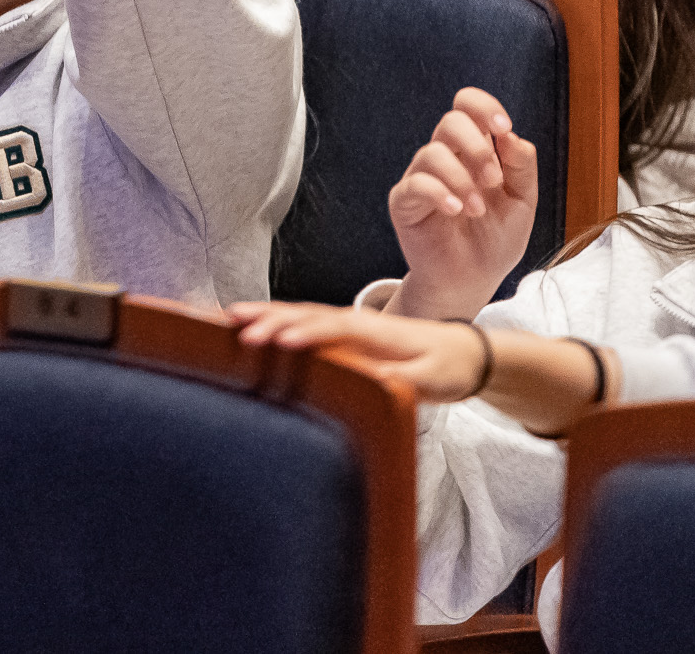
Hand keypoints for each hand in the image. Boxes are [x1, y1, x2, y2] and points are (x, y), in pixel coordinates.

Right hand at [228, 301, 489, 403]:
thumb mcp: (430, 379)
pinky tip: (255, 323)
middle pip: (305, 314)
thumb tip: (365, 380)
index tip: (276, 340)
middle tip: (234, 323)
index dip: (303, 333)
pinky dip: (277, 319)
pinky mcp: (345, 334)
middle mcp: (356, 322)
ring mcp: (349, 325)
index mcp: (375, 331)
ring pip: (300, 314)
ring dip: (266, 314)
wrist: (465, 353)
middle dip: (269, 318)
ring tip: (229, 316)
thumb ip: (399, 379)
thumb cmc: (447, 367)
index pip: (331, 327)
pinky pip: (305, 322)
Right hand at [387, 89, 537, 321]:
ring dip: (462, 179)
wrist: (472, 281)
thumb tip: (512, 136)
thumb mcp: (522, 202)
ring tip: (477, 210)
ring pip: (432, 153)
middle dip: (476, 146)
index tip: (503, 127)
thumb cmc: (495, 240)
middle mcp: (445, 157)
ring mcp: (422, 177)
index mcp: (473, 150)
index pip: (468, 106)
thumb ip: (521, 167)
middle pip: (450, 121)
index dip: (484, 107)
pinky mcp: (404, 202)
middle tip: (492, 180)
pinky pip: (415, 184)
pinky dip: (439, 194)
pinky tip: (456, 211)